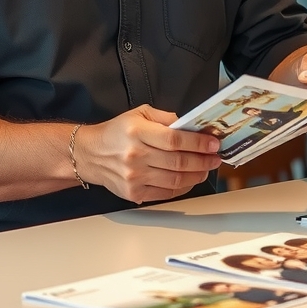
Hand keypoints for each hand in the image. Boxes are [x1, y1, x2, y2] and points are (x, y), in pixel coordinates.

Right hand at [75, 105, 221, 204]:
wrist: (90, 155)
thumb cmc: (116, 132)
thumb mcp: (139, 114)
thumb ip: (166, 118)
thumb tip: (192, 125)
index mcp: (137, 132)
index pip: (175, 140)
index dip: (198, 143)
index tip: (213, 143)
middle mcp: (135, 155)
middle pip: (179, 161)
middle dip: (203, 160)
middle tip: (216, 157)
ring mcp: (134, 177)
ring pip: (176, 180)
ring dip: (197, 175)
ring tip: (206, 168)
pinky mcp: (134, 193)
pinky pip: (166, 193)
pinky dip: (183, 188)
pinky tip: (191, 180)